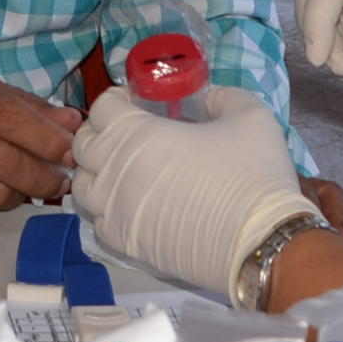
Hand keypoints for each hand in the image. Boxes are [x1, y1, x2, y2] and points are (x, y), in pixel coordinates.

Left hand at [69, 94, 315, 303]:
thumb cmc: (253, 174)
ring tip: (125, 170)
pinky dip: (106, 208)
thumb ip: (221, 97)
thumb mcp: (250, 115)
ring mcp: (116, 211)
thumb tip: (205, 98)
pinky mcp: (125, 244)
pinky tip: (132, 204)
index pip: (102, 108)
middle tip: (131, 134)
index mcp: (137, 134)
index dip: (118, 100)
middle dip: (101, 132)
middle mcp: (116, 171)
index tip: (139, 104)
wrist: (260, 242)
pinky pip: (97, 221)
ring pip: (82, 185)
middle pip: (82, 145)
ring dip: (96, 172)